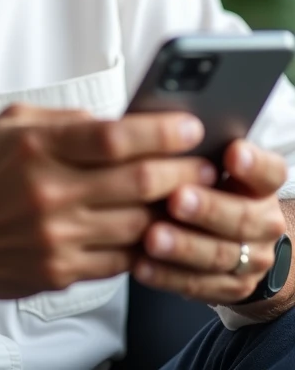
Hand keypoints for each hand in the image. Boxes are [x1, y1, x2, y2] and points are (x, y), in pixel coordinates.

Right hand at [0, 105, 216, 302]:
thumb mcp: (11, 125)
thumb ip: (64, 118)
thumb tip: (118, 120)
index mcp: (37, 148)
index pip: (115, 137)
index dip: (161, 131)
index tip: (189, 126)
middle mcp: (49, 192)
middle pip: (137, 182)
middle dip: (182, 170)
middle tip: (205, 162)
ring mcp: (56, 237)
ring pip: (137, 224)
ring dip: (171, 209)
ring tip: (190, 195)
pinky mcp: (60, 272)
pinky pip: (119, 259)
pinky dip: (143, 243)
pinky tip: (154, 228)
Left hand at [134, 139, 287, 304]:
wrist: (241, 240)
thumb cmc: (212, 186)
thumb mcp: (214, 163)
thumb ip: (197, 151)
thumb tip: (162, 124)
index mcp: (262, 185)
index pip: (269, 172)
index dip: (253, 164)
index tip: (233, 152)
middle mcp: (264, 222)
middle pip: (241, 218)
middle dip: (207, 208)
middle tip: (176, 198)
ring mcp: (251, 259)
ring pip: (218, 255)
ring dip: (182, 247)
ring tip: (152, 237)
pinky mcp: (230, 288)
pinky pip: (198, 284)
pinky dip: (167, 276)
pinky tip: (142, 265)